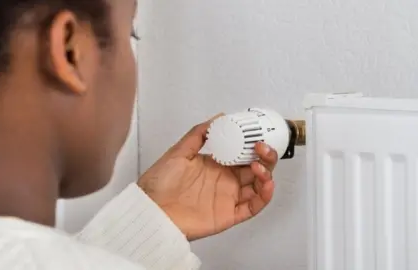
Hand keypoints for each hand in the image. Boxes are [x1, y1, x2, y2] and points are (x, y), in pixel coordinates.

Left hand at [137, 115, 277, 240]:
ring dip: (266, 174)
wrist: (150, 210)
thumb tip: (219, 118)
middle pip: (256, 168)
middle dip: (265, 157)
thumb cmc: (159, 183)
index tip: (257, 135)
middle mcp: (226, 180)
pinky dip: (264, 196)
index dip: (253, 145)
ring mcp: (229, 197)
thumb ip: (199, 134)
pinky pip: (253, 207)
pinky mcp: (229, 214)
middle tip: (262, 148)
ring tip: (260, 166)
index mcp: (216, 165)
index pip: (243, 153)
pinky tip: (267, 184)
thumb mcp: (179, 151)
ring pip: (258, 186)